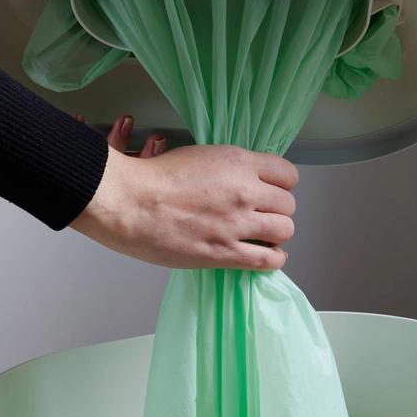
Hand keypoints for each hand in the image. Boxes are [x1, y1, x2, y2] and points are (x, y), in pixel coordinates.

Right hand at [70, 115, 298, 270]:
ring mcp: (236, 224)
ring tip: (264, 236)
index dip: (281, 184)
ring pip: (284, 230)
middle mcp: (244, 191)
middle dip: (277, 209)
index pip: (288, 173)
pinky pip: (267, 260)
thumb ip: (229, 168)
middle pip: (288, 204)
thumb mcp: (200, 156)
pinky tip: (267, 256)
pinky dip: (273, 259)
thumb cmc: (153, 177)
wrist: (128, 202)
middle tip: (262, 214)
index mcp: (238, 162)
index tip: (271, 190)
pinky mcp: (225, 253)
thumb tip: (243, 180)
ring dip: (276, 234)